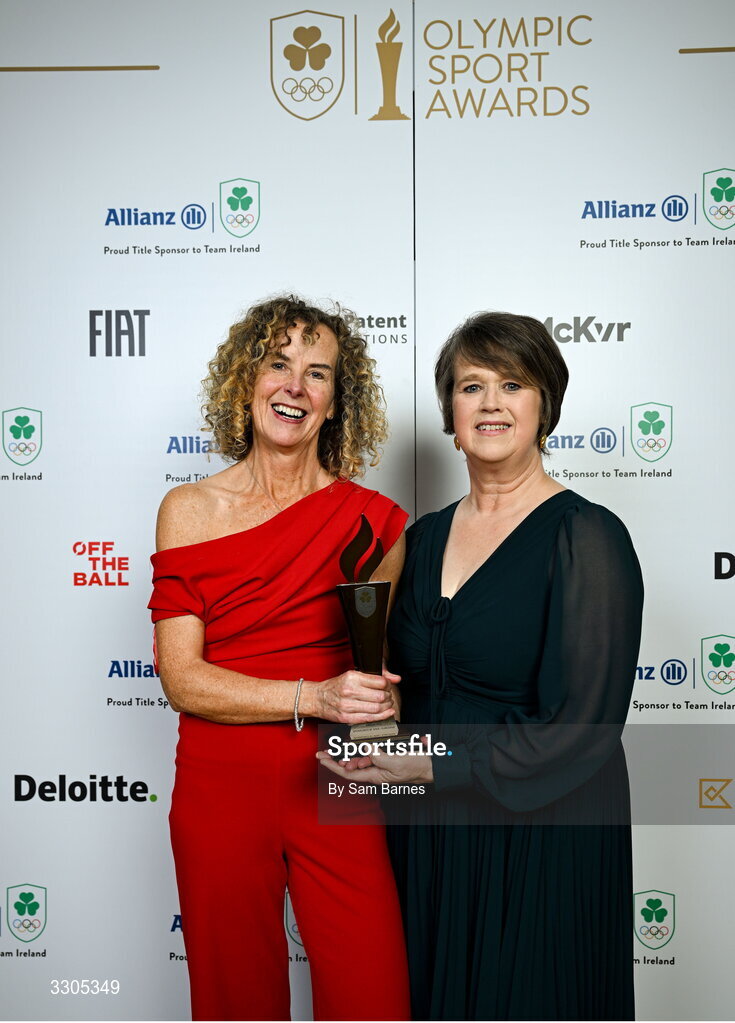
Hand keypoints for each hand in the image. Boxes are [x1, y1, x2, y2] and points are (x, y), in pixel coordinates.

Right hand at [310, 668, 399, 724]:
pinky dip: (382, 716)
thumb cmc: (336, 686)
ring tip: (387, 703)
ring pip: (377, 708)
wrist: (318, 698)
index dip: (388, 684)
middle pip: (380, 696)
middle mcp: (349, 691)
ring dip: (386, 707)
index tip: (388, 685)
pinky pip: (369, 719)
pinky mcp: (346, 718)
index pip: (380, 682)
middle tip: (388, 695)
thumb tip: (396, 678)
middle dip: (389, 696)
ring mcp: (347, 706)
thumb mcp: (353, 675)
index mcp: (352, 677)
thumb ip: (375, 675)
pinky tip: (387, 712)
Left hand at [316, 740, 433, 784]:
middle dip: (338, 758)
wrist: (432, 764)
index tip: (321, 758)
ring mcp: (381, 762)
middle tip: (325, 751)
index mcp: (375, 776)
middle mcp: (376, 771)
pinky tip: (362, 740)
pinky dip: (364, 745)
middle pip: (352, 765)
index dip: (333, 766)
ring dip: (351, 752)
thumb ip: (378, 757)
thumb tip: (365, 749)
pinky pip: (372, 750)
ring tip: (340, 747)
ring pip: (360, 757)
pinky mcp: (387, 754)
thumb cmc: (415, 767)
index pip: (348, 774)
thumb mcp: (395, 763)